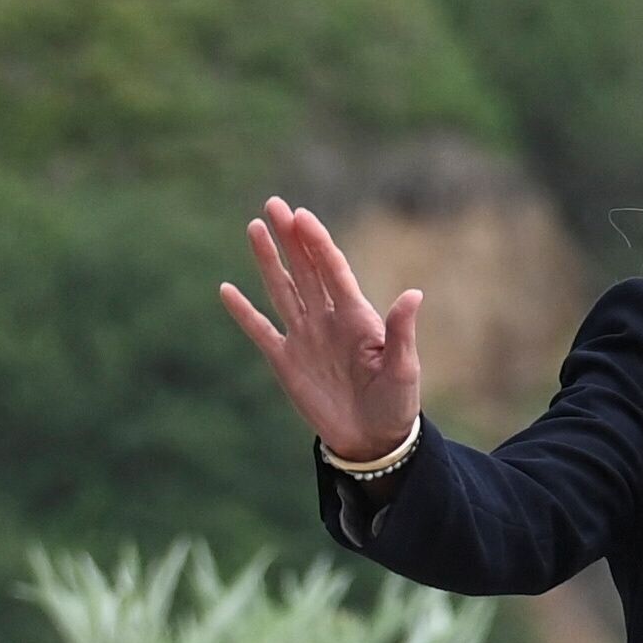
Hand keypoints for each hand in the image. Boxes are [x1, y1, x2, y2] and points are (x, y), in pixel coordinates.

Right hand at [218, 198, 425, 464]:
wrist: (372, 439)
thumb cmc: (396, 403)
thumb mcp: (403, 369)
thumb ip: (402, 332)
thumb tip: (414, 294)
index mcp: (357, 318)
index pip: (333, 271)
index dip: (318, 243)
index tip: (302, 216)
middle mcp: (327, 320)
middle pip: (305, 270)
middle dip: (290, 238)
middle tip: (274, 203)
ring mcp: (304, 337)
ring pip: (282, 290)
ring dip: (268, 261)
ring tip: (255, 226)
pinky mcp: (285, 360)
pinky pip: (260, 330)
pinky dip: (243, 312)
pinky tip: (228, 289)